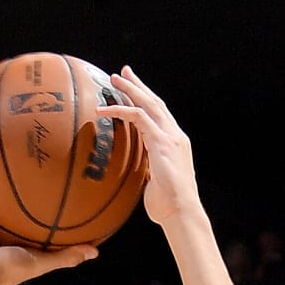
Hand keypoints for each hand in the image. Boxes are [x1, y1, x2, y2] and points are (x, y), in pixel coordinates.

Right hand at [0, 195, 95, 284]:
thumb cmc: (9, 271)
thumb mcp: (42, 261)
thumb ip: (66, 257)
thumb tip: (95, 252)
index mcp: (12, 249)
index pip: (25, 232)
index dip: (33, 220)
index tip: (43, 204)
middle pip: (1, 220)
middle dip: (7, 205)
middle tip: (15, 184)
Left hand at [110, 66, 199, 226]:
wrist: (181, 212)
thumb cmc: (168, 206)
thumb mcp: (155, 184)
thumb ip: (148, 173)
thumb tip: (137, 176)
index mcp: (175, 144)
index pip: (160, 115)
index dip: (147, 100)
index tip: (134, 89)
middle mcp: (175, 136)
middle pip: (155, 102)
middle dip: (139, 86)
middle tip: (123, 72)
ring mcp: (170, 137)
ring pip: (148, 103)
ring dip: (130, 89)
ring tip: (114, 79)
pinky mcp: (161, 142)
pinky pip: (138, 117)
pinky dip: (120, 110)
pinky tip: (103, 109)